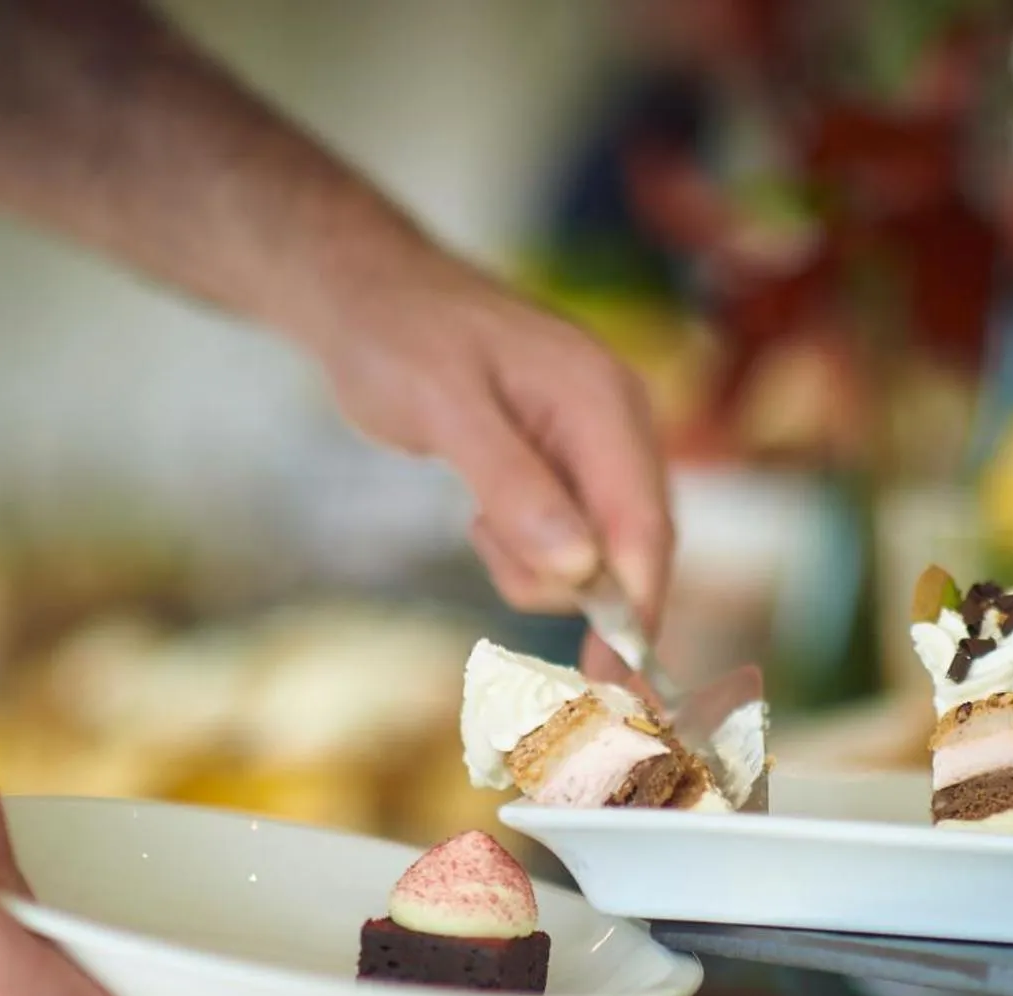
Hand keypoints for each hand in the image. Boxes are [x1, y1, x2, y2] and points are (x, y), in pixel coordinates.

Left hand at [314, 251, 675, 654]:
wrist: (368, 297)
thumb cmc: (398, 340)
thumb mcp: (444, 410)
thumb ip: (513, 485)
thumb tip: (580, 569)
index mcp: (601, 399)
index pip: (643, 524)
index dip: (636, 609)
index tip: (613, 681)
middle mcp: (619, 421)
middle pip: (636, 546)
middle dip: (581, 592)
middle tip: (500, 568)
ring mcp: (600, 444)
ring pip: (600, 553)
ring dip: (537, 564)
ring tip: (476, 519)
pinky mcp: (573, 465)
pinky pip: (572, 539)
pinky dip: (528, 549)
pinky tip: (484, 514)